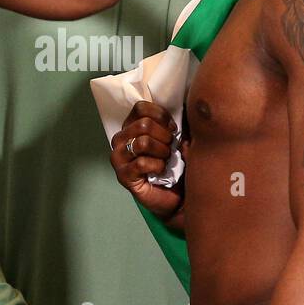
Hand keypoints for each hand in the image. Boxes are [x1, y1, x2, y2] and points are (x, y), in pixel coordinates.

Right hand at [110, 101, 182, 219]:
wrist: (175, 196)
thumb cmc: (174, 165)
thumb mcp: (177, 140)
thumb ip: (175, 125)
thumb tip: (185, 110)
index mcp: (130, 126)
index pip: (141, 108)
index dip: (161, 116)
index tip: (173, 129)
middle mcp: (120, 139)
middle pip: (143, 124)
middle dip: (164, 136)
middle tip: (170, 148)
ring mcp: (118, 158)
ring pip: (143, 142)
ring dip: (162, 151)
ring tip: (166, 159)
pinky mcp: (123, 176)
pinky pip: (142, 163)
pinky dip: (158, 166)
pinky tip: (160, 171)